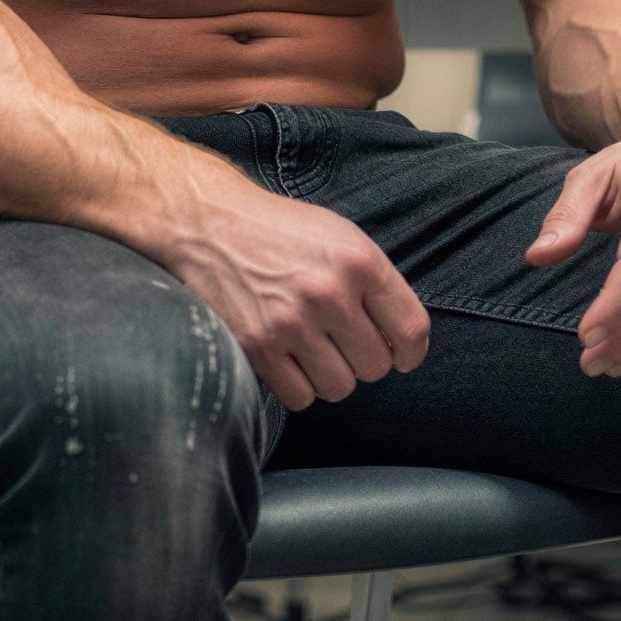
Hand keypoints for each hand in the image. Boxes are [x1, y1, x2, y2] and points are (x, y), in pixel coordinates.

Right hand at [167, 184, 430, 410]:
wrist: (209, 223)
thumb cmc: (281, 232)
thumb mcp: (342, 238)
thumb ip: (377, 284)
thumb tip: (403, 345)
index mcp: (361, 262)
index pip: (411, 331)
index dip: (411, 354)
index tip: (402, 357)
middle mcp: (330, 293)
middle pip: (376, 366)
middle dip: (363, 359)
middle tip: (341, 342)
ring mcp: (291, 323)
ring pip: (340, 387)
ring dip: (330, 376)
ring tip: (312, 349)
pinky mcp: (256, 347)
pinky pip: (300, 397)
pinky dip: (298, 387)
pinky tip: (288, 361)